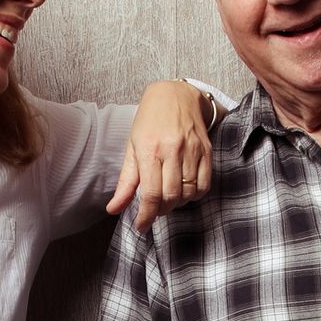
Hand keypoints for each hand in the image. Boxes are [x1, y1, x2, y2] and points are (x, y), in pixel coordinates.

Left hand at [107, 82, 213, 232]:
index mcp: (150, 149)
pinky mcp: (207, 151)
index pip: (151, 194)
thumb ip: (125, 182)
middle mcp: (173, 150)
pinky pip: (204, 185)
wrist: (175, 95)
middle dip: (160, 211)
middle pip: (170, 197)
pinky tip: (183, 191)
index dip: (146, 216)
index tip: (141, 225)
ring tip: (167, 198)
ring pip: (188, 193)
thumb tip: (114, 209)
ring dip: (176, 204)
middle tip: (154, 208)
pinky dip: (193, 195)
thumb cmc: (149, 121)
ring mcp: (192, 150)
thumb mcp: (132, 148)